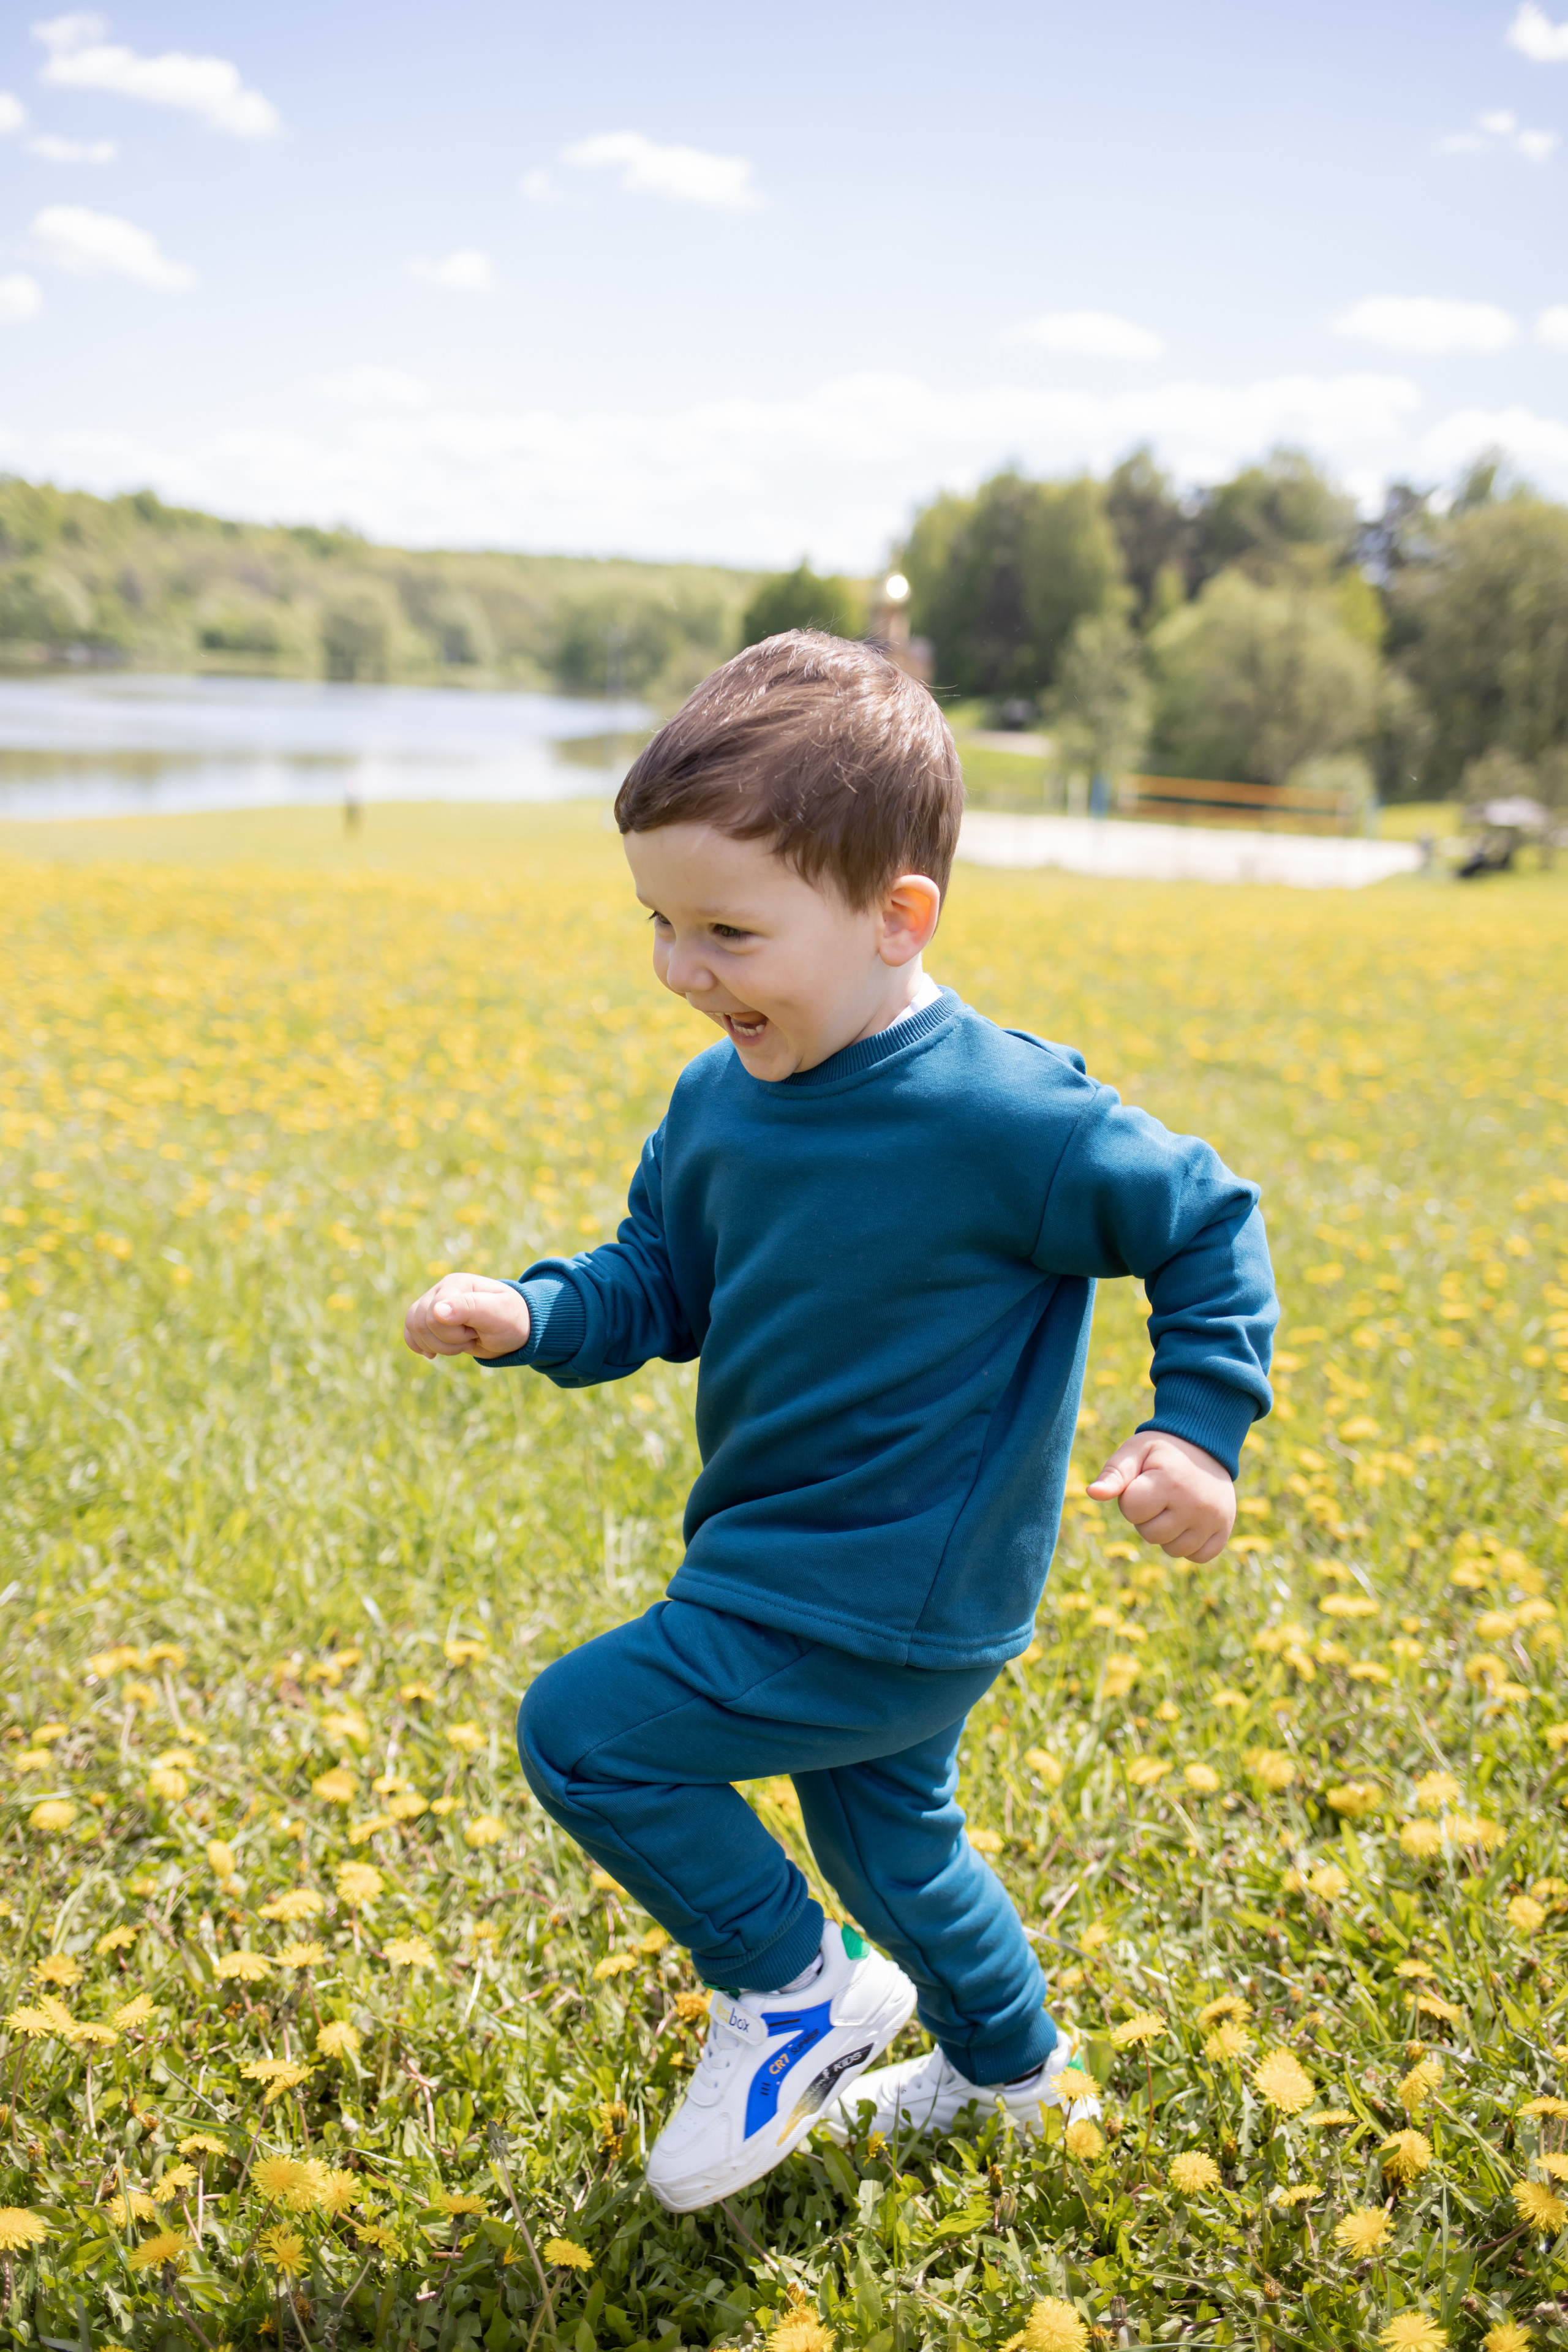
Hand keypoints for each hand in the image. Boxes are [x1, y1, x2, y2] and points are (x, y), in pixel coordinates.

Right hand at [403, 1272, 530, 1361]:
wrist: (516, 1330)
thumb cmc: (511, 1319)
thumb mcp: (498, 1313)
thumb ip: (469, 1308)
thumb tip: (437, 1311)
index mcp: (456, 1284)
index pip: (434, 1314)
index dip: (454, 1332)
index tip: (478, 1331)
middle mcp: (441, 1291)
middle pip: (421, 1322)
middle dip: (447, 1341)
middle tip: (473, 1337)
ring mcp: (434, 1305)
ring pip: (414, 1328)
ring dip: (438, 1346)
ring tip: (463, 1342)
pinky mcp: (431, 1321)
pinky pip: (410, 1332)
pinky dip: (420, 1346)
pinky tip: (433, 1354)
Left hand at [1086, 1431, 1235, 1561]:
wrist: (1205, 1446)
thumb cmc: (1162, 1451)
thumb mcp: (1135, 1451)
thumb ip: (1113, 1473)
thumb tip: (1093, 1493)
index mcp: (1170, 1482)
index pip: (1132, 1511)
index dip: (1131, 1498)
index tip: (1143, 1483)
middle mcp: (1195, 1504)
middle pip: (1150, 1534)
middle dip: (1146, 1517)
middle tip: (1159, 1495)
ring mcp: (1213, 1520)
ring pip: (1173, 1550)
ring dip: (1167, 1533)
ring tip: (1174, 1507)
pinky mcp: (1224, 1530)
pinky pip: (1198, 1557)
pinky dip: (1190, 1545)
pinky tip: (1190, 1522)